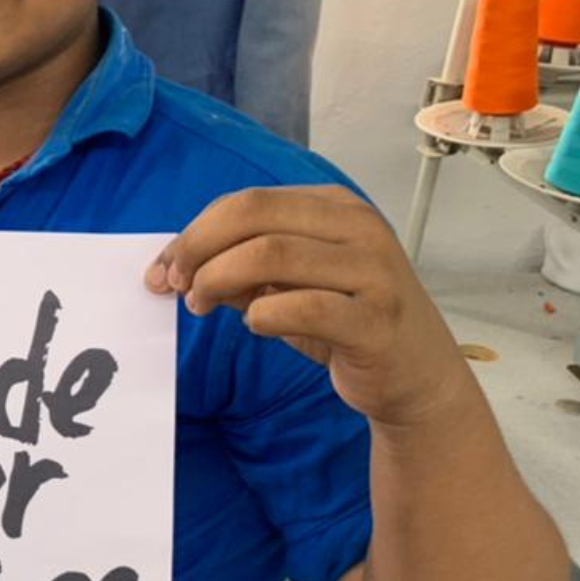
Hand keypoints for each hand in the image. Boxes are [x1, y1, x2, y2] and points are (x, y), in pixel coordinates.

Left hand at [144, 185, 472, 429]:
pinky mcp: (377, 320)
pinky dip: (263, 315)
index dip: (194, 232)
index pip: (248, 202)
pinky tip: (255, 325)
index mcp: (335, 207)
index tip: (162, 267)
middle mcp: (359, 227)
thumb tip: (178, 267)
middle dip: (198, 248)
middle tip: (174, 285)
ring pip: (271, 254)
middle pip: (254, 216)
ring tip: (202, 306)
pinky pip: (303, 307)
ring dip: (218, 280)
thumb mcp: (288, 287)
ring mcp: (373, 271)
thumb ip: (240, 270)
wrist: (417, 377)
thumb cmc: (346, 324)